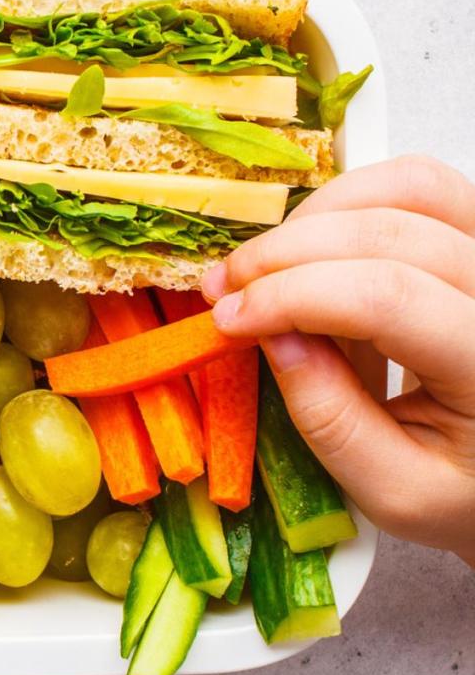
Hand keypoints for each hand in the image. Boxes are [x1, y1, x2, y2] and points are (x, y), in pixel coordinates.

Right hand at [202, 156, 474, 566]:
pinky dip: (346, 201)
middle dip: (284, 254)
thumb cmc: (463, 485)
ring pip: (406, 187)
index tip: (226, 321)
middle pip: (389, 232)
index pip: (386, 297)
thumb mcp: (396, 490)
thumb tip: (270, 338)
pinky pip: (417, 184)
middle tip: (224, 290)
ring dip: (313, 217)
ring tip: (263, 267)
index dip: (291, 297)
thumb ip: (331, 423)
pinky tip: (308, 247)